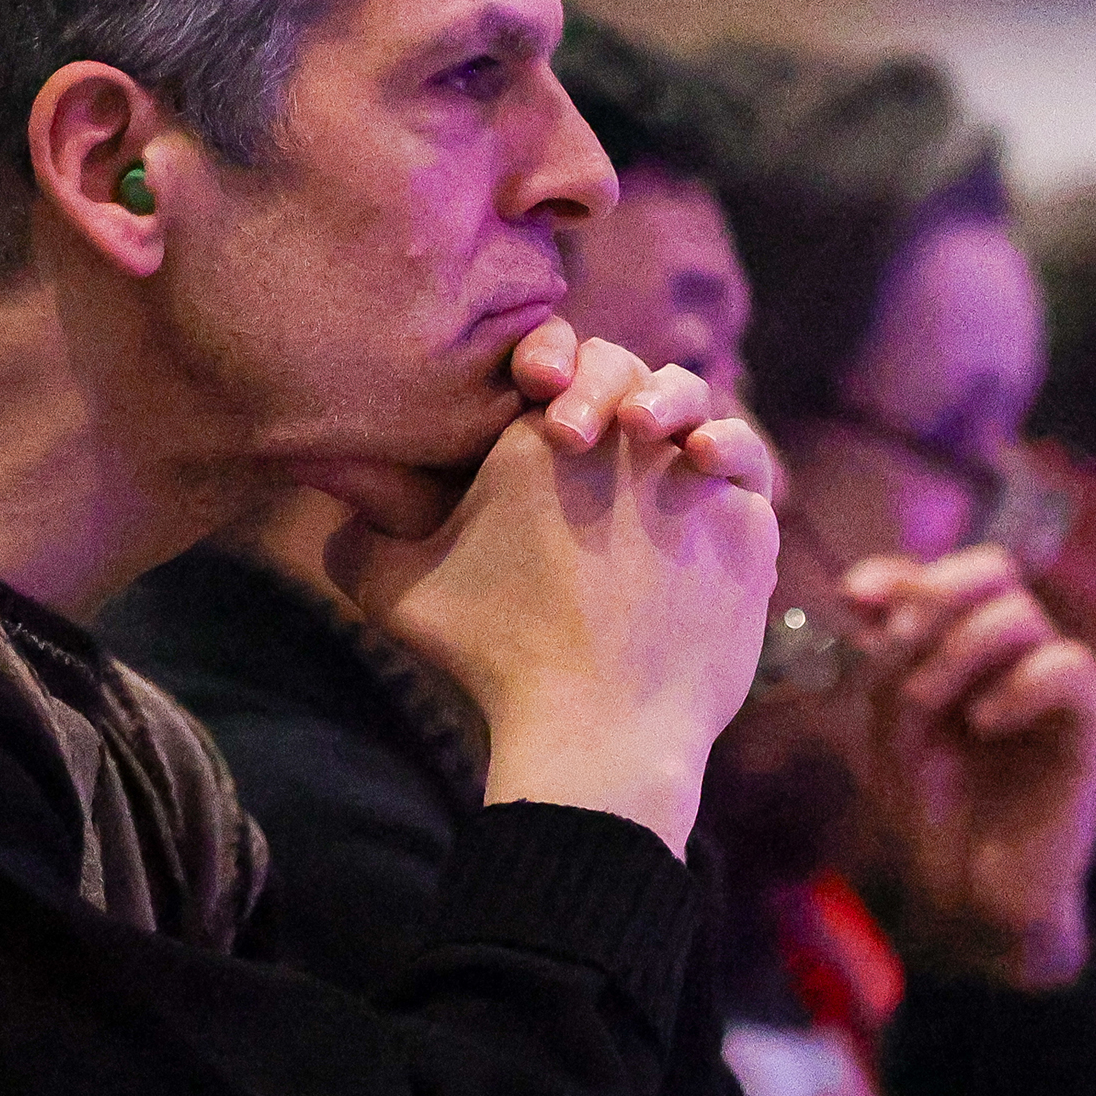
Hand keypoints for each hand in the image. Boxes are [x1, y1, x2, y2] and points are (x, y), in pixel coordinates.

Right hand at [334, 331, 775, 853]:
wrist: (598, 735)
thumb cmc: (493, 661)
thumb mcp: (396, 592)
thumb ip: (357, 538)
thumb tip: (342, 513)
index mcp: (545, 428)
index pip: (572, 360)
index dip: (566, 375)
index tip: (556, 417)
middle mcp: (631, 438)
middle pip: (644, 378)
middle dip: (628, 392)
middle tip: (610, 436)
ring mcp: (699, 480)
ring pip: (711, 420)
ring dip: (696, 425)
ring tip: (683, 454)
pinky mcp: (751, 529)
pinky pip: (752, 486)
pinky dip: (737, 487)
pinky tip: (713, 509)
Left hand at [841, 546, 1095, 988]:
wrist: (975, 898)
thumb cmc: (934, 815)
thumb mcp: (889, 730)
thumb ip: (883, 660)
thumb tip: (858, 589)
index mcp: (966, 650)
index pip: (945, 576)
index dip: (898, 573)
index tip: (850, 598)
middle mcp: (1014, 657)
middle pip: (991, 571)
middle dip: (932, 597)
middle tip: (893, 645)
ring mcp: (1053, 687)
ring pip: (1021, 614)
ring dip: (956, 649)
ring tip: (923, 705)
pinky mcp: (1089, 726)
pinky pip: (1069, 667)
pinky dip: (1018, 685)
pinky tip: (982, 724)